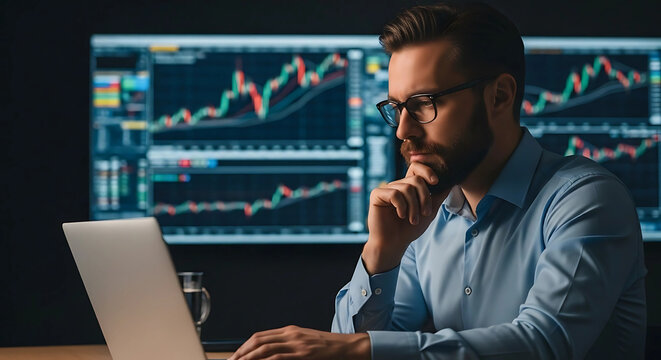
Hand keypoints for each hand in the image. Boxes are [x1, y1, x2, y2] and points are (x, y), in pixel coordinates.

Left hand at [227, 325, 369, 359]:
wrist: (348, 347)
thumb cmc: (328, 348)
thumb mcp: (306, 342)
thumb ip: (289, 345)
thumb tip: (271, 354)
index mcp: (290, 330)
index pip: (260, 336)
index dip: (245, 346)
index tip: (235, 356)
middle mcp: (291, 334)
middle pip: (258, 341)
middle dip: (241, 352)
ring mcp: (297, 343)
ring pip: (265, 348)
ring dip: (248, 358)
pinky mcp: (303, 353)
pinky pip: (279, 357)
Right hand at [363, 162, 448, 273]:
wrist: (394, 244)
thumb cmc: (409, 229)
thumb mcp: (429, 211)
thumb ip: (438, 196)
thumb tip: (451, 182)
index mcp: (407, 187)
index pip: (416, 168)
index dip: (427, 170)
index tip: (436, 182)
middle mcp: (396, 185)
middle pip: (416, 179)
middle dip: (424, 197)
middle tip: (425, 213)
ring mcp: (386, 189)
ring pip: (407, 188)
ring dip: (414, 207)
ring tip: (412, 220)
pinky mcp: (377, 195)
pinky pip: (394, 194)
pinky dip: (401, 206)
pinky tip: (400, 215)